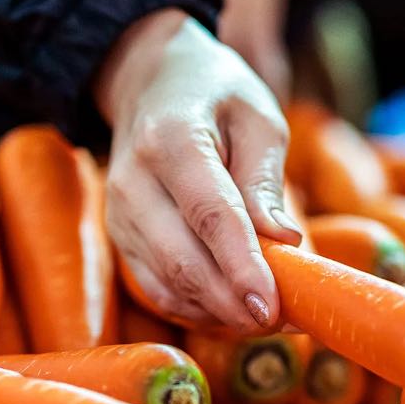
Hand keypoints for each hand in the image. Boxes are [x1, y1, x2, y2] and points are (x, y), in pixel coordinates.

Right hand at [95, 9, 302, 332]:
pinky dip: (197, 309)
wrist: (149, 83)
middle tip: (284, 320)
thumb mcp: (257, 117)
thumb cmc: (215, 95)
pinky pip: (157, 288)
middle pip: (182, 260)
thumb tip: (284, 242)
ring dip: (219, 313)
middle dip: (234, 302)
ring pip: (167, 284)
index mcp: (172, 139)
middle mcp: (133, 180)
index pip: (210, 214)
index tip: (272, 306)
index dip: (242, 266)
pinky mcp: (120, 237)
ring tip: (267, 317)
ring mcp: (119, 213)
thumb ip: (266, 180)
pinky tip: (233, 310)